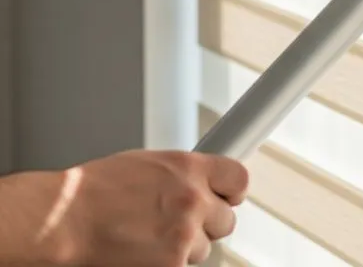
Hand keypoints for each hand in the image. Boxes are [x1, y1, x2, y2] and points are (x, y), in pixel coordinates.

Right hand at [44, 150, 247, 265]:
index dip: (232, 191)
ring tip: (149, 239)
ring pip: (204, 249)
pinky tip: (142, 255)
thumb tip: (202, 183)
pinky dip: (168, 264)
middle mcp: (193, 200)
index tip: (227, 196)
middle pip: (226, 220)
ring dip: (184, 248)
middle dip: (207, 223)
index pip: (239, 179)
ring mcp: (183, 236)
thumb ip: (183, 174)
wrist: (64, 220)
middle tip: (179, 224)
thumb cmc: (95, 190)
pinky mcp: (172, 266)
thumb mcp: (149, 164)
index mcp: (190, 168)